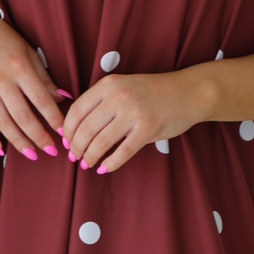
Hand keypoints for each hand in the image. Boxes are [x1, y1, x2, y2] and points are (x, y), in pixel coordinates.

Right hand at [0, 7, 66, 159]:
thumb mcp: (26, 50)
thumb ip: (43, 76)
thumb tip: (63, 98)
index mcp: (19, 67)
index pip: (41, 100)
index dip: (54, 119)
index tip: (65, 133)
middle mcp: (1, 81)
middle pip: (23, 116)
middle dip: (39, 136)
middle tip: (52, 151)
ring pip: (2, 123)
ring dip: (18, 142)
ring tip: (32, 155)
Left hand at [60, 69, 209, 172]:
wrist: (187, 92)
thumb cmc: (153, 92)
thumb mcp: (123, 86)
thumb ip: (102, 101)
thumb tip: (76, 128)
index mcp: (108, 84)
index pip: (76, 110)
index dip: (68, 130)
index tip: (66, 142)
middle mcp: (118, 97)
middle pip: (85, 129)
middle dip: (76, 147)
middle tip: (75, 157)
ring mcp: (133, 113)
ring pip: (100, 142)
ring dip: (90, 157)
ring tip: (87, 164)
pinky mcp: (147, 129)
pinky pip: (122, 152)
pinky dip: (110, 164)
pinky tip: (104, 169)